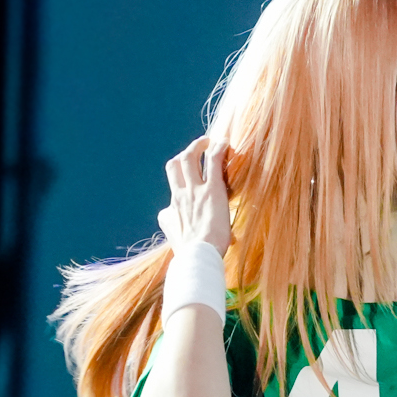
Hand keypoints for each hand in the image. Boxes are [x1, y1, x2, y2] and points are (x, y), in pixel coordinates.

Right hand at [157, 135, 231, 253]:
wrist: (198, 256)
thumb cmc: (192, 253)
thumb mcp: (177, 240)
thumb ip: (177, 229)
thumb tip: (182, 230)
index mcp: (172, 209)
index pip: (173, 187)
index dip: (182, 179)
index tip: (193, 179)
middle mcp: (180, 195)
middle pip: (175, 165)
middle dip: (186, 153)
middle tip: (198, 148)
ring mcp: (194, 191)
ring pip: (189, 157)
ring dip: (199, 145)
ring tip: (209, 141)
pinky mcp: (212, 189)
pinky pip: (212, 161)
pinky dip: (217, 148)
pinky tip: (225, 143)